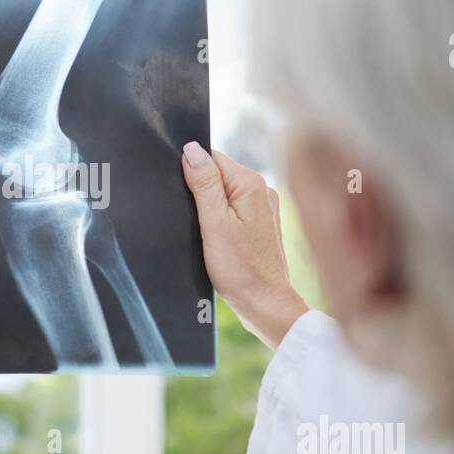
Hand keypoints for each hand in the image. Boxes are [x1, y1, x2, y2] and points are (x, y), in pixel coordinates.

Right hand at [181, 141, 308, 347]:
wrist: (265, 303)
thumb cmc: (240, 269)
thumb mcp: (214, 223)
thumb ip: (203, 183)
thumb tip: (191, 149)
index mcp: (251, 184)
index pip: (211, 158)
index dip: (192, 174)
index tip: (188, 200)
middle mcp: (262, 190)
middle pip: (218, 174)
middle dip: (200, 192)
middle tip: (200, 223)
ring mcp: (264, 207)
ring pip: (224, 193)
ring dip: (210, 208)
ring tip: (211, 234)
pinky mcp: (261, 223)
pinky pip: (233, 209)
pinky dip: (221, 219)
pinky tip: (220, 240)